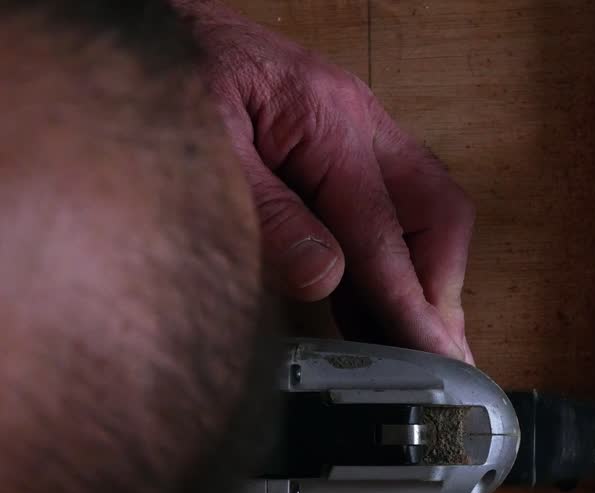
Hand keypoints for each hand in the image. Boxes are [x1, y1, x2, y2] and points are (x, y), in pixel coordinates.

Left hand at [175, 0, 474, 361]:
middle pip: (438, 214)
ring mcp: (354, 129)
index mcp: (328, 118)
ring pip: (426, 210)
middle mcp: (357, 120)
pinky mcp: (339, 144)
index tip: (431, 356)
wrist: (151, 25)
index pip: (383, 232)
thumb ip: (264, 213)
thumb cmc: (167, 70)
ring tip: (416, 343)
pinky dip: (393, 261)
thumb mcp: (203, 147)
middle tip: (435, 353)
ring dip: (425, 278)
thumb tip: (324, 276)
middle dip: (441, 287)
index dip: (410, 304)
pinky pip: (391, 207)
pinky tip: (379, 305)